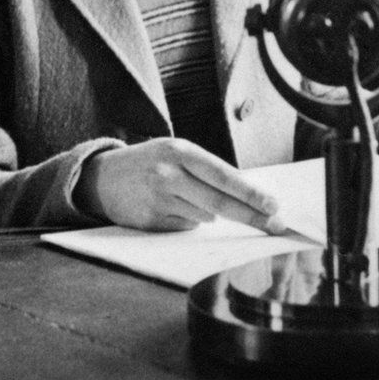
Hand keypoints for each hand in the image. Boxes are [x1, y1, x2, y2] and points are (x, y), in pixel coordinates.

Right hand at [74, 138, 285, 232]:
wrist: (102, 177)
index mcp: (180, 151)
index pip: (223, 176)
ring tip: (188, 197)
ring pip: (204, 217)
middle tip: (276, 225)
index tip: (274, 205)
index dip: (250, 193)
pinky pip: (185, 228)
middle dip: (251, 215)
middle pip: (219, 202)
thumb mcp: (176, 153)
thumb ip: (206, 171)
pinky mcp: (150, 223)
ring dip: (211, 213)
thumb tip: (247, 196)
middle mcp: (169, 174)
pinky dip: (189, 222)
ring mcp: (158, 200)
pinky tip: (171, 208)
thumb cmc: (151, 163)